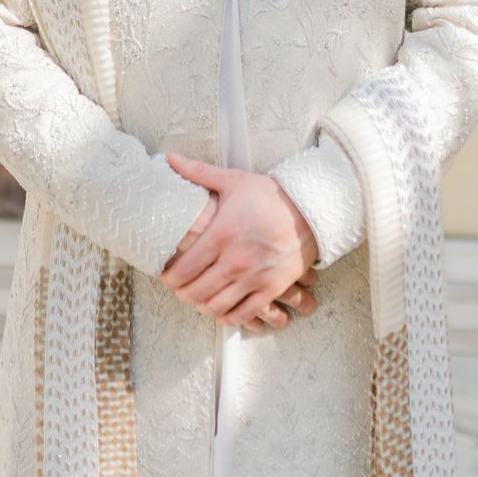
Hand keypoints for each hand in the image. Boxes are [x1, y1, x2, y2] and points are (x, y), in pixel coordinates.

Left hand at [159, 152, 319, 329]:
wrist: (311, 209)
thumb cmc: (271, 195)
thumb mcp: (234, 180)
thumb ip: (199, 173)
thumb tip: (171, 158)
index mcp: (222, 234)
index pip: (184, 268)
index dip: (169, 277)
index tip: (166, 276)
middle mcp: (236, 259)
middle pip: (196, 291)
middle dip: (182, 293)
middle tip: (179, 288)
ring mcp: (255, 277)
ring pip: (216, 306)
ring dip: (202, 306)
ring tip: (197, 298)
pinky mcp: (272, 288)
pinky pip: (244, 314)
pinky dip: (228, 318)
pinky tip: (222, 311)